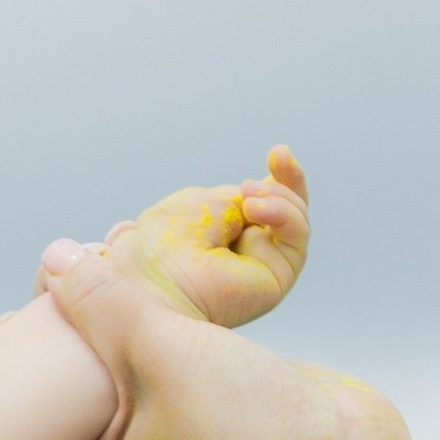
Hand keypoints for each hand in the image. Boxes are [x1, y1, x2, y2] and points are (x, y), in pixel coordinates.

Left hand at [36, 147, 309, 330]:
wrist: (143, 287)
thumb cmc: (152, 250)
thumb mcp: (195, 206)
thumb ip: (234, 198)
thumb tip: (261, 192)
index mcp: (223, 239)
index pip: (263, 205)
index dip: (276, 179)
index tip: (277, 152)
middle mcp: (245, 256)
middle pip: (288, 212)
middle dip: (288, 181)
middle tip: (277, 156)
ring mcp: (261, 270)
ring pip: (295, 223)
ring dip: (280, 197)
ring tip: (250, 196)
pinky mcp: (273, 284)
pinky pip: (296, 239)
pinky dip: (284, 214)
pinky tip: (257, 208)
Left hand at [40, 235, 395, 439]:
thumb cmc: (236, 419)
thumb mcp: (154, 349)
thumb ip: (103, 301)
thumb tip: (52, 254)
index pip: (37, 407)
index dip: (18, 356)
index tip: (8, 314)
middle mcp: (131, 439)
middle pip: (84, 370)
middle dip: (76, 314)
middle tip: (65, 264)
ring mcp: (177, 416)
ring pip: (134, 348)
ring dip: (127, 299)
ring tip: (116, 247)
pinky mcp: (220, 391)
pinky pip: (179, 341)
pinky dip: (171, 306)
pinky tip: (166, 274)